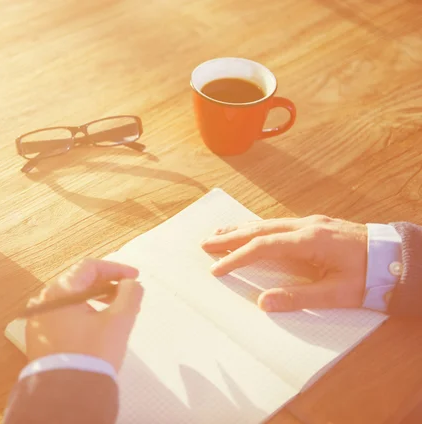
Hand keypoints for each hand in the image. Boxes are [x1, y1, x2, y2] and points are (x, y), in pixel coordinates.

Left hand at [25, 258, 143, 370]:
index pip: (90, 267)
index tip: (134, 277)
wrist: (68, 394)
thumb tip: (131, 283)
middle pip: (78, 282)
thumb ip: (130, 294)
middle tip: (127, 294)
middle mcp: (44, 301)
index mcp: (59, 292)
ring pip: (70, 300)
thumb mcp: (119, 321)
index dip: (116, 269)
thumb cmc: (93, 353)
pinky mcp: (38, 338)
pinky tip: (96, 326)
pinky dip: (81, 315)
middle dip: (106, 286)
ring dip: (95, 301)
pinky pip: (62, 317)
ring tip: (115, 312)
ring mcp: (38, 320)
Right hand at [201, 215, 367, 311]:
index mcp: (310, 240)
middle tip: (205, 243)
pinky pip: (277, 223)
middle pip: (259, 228)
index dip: (237, 257)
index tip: (217, 268)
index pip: (263, 246)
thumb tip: (263, 303)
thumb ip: (298, 297)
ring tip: (218, 234)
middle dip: (230, 237)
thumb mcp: (337, 293)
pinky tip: (250, 230)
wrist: (398, 257)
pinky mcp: (315, 224)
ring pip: (267, 222)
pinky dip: (257, 227)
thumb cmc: (371, 276)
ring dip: (241, 229)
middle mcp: (307, 226)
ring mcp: (311, 222)